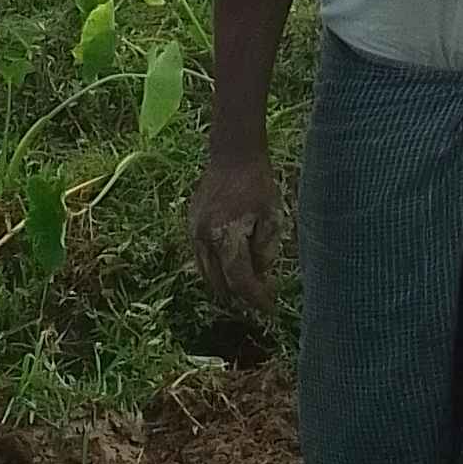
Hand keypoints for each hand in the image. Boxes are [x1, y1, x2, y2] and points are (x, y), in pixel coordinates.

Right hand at [187, 151, 280, 314]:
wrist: (232, 156)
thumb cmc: (257, 184)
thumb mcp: (272, 218)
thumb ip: (265, 251)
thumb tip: (260, 277)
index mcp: (226, 236)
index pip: (240, 280)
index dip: (255, 298)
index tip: (270, 308)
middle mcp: (204, 238)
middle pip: (219, 283)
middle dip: (240, 295)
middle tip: (260, 299)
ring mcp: (193, 232)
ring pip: (206, 273)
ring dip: (225, 284)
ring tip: (246, 287)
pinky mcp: (190, 225)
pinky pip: (201, 258)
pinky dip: (215, 269)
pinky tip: (231, 267)